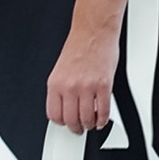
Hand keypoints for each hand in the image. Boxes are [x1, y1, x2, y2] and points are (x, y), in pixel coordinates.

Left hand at [46, 22, 119, 136]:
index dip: (61, 123)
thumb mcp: (60, 69)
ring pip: (87, 119)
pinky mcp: (104, 86)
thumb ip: (61, 89)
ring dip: (90, 125)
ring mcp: (87, 87)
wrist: (93, 31)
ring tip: (92, 123)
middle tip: (80, 128)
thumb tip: (64, 108)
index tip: (66, 123)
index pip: (54, 115)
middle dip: (76, 128)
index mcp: (55, 83)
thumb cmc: (79, 46)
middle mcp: (69, 87)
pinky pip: (103, 111)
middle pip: (71, 120)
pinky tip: (102, 118)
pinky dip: (103, 119)